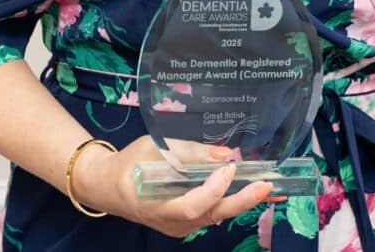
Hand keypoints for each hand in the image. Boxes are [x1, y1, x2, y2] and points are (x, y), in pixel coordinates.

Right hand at [72, 135, 272, 236]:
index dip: (213, 189)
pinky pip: (211, 213)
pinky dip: (230, 200)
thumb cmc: (129, 163)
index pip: (192, 205)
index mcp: (157, 205)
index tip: (228, 166)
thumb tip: (224, 153)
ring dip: (241, 200)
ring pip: (215, 215)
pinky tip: (247, 187)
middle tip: (267, 185)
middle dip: (242, 200)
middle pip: (211, 215)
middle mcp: (171, 222)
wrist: (108, 186)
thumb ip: (189, 151)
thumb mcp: (154, 148)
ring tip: (265, 185)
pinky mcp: (185, 222)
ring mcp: (179, 225)